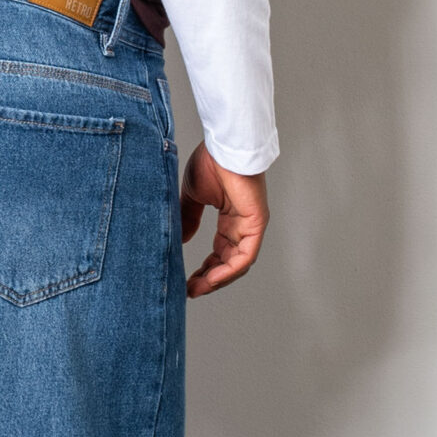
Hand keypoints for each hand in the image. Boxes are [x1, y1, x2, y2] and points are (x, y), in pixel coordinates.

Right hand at [179, 144, 268, 297]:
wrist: (223, 145)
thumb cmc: (211, 162)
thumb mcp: (193, 196)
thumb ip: (188, 218)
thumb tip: (180, 240)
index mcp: (230, 218)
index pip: (220, 252)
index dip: (205, 269)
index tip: (188, 281)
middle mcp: (242, 224)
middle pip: (229, 262)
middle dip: (209, 278)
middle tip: (190, 291)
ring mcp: (251, 225)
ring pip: (238, 263)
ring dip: (218, 279)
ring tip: (198, 289)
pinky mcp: (257, 224)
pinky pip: (246, 256)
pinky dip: (230, 270)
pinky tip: (212, 278)